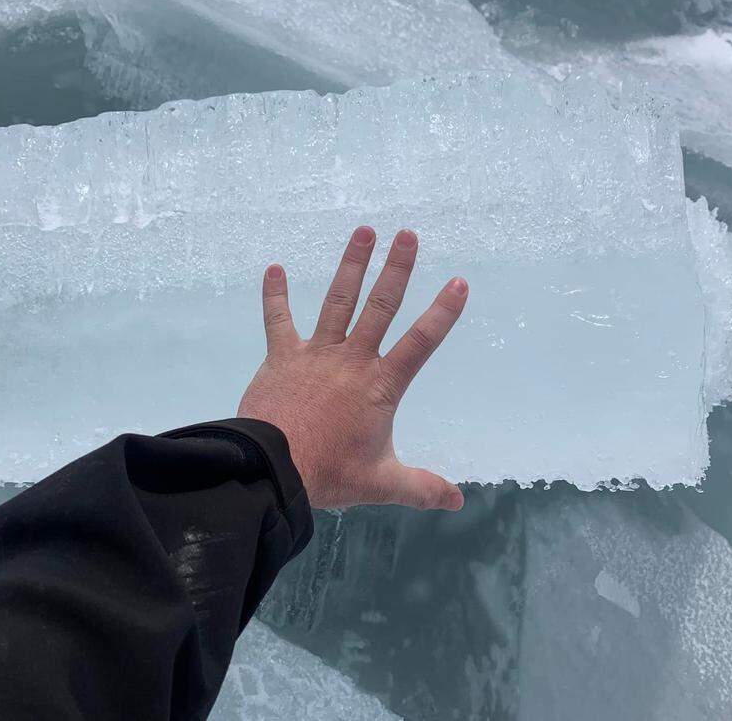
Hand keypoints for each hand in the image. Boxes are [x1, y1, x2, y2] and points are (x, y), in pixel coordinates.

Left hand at [238, 226, 468, 510]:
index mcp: (380, 385)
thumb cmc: (329, 473)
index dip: (442, 312)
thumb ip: (422, 488)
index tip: (458, 282)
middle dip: (396, 269)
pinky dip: (274, 295)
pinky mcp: (282, 357)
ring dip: (351, 266)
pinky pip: (278, 321)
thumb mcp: (383, 483)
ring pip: (337, 301)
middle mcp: (352, 359)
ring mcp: (316, 354)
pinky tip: (272, 268)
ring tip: (364, 231)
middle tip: (407, 235)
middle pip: (380, 307)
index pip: (420, 342)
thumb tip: (458, 501)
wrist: (273, 469)